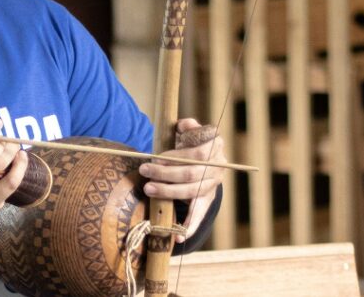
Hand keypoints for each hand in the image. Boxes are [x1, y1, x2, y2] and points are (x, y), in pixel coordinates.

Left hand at [137, 118, 225, 240]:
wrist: (201, 161)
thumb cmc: (189, 143)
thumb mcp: (189, 131)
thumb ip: (187, 127)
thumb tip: (183, 125)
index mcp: (216, 146)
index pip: (198, 153)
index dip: (177, 156)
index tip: (157, 158)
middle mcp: (218, 167)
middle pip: (191, 174)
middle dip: (165, 173)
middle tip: (145, 171)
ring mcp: (213, 186)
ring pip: (191, 192)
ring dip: (168, 192)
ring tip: (148, 189)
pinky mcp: (206, 201)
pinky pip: (199, 215)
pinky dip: (190, 227)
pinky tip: (178, 238)